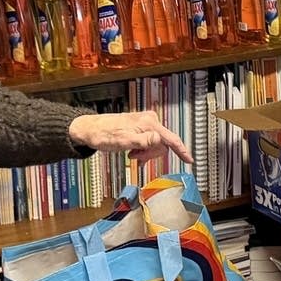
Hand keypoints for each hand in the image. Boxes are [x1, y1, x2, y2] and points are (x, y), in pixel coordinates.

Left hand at [70, 110, 190, 165]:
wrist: (90, 129)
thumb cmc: (104, 135)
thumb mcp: (124, 141)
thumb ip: (144, 141)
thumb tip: (159, 141)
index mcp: (148, 123)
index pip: (170, 139)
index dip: (181, 150)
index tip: (189, 160)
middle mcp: (150, 120)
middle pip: (163, 143)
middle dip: (151, 154)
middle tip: (136, 158)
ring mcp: (145, 123)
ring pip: (156, 144)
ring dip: (145, 153)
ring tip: (132, 155)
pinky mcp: (141, 127)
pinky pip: (149, 142)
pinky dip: (143, 151)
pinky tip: (133, 153)